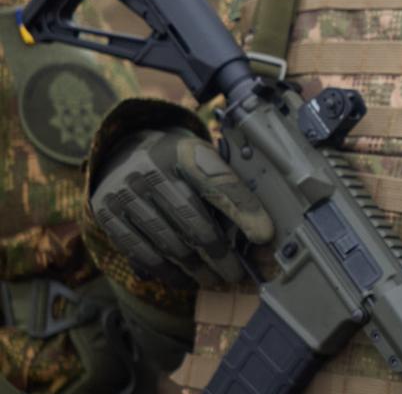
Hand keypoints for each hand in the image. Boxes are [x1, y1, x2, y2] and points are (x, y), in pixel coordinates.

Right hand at [89, 128, 272, 286]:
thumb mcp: (203, 159)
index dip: (245, 211)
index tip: (265, 236)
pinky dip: (167, 271)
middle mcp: (150, 171)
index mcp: (185, 152)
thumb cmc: (178, 163)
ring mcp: (124, 194)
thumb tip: (262, 232)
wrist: (124, 153)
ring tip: (216, 280)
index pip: (220, 184)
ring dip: (196, 268)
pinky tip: (185, 279)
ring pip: (169, 243)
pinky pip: (142, 252)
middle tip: (237, 274)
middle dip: (220, 254)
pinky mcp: (106, 215)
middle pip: (193, 222)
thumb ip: (227, 187)